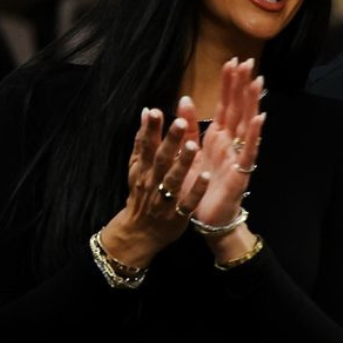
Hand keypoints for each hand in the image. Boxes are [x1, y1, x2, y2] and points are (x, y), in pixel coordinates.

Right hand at [103, 93, 209, 267]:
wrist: (139, 232)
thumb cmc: (141, 193)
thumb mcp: (137, 167)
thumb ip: (142, 140)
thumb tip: (146, 110)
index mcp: (144, 169)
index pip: (147, 146)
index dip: (151, 129)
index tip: (156, 111)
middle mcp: (153, 182)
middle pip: (161, 159)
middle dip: (170, 141)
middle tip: (181, 122)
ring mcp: (165, 199)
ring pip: (174, 179)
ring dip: (183, 163)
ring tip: (194, 146)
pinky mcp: (178, 214)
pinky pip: (188, 202)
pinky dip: (196, 189)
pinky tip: (205, 177)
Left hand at [189, 58, 264, 239]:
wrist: (204, 217)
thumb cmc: (199, 186)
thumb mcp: (188, 151)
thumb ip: (187, 126)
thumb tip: (184, 99)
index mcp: (218, 136)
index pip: (225, 104)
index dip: (229, 84)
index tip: (232, 62)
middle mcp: (231, 142)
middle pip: (239, 109)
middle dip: (242, 86)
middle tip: (248, 62)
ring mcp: (238, 155)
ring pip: (247, 124)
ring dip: (252, 103)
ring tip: (257, 81)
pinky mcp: (241, 172)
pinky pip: (249, 150)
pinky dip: (254, 134)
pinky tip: (259, 118)